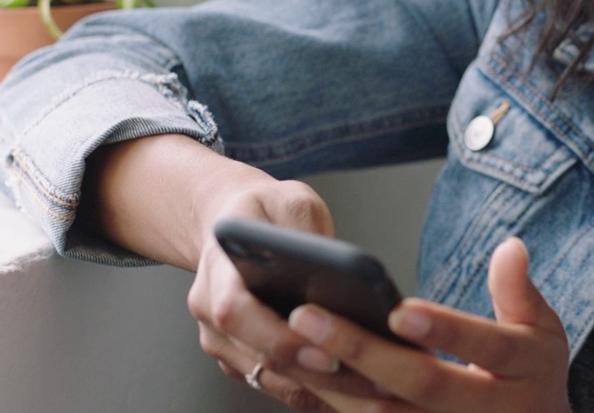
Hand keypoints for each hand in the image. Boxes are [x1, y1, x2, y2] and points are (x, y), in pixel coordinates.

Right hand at [188, 178, 371, 411]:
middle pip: (263, 359)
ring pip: (275, 381)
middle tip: (376, 382)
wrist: (233, 224)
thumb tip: (341, 268)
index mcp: (216, 274)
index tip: (329, 353)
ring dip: (327, 392)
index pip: (238, 315)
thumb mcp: (290, 201)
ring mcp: (225, 345)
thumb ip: (308, 231)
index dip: (282, 339)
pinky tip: (364, 389)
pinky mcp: (244, 361)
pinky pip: (282, 385)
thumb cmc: (264, 211)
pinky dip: (321, 392)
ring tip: (381, 391)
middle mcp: (212, 319)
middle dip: (321, 376)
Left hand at [284, 237, 572, 412]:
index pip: (487, 347)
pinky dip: (335, 401)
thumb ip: (520, 291)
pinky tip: (301, 371)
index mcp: (525, 370)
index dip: (445, 329)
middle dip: (362, 350)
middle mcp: (487, 411)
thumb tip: (509, 247)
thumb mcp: (544, 331)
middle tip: (307, 313)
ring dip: (333, 381)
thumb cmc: (530, 374)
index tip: (399, 309)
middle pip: (421, 384)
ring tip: (289, 341)